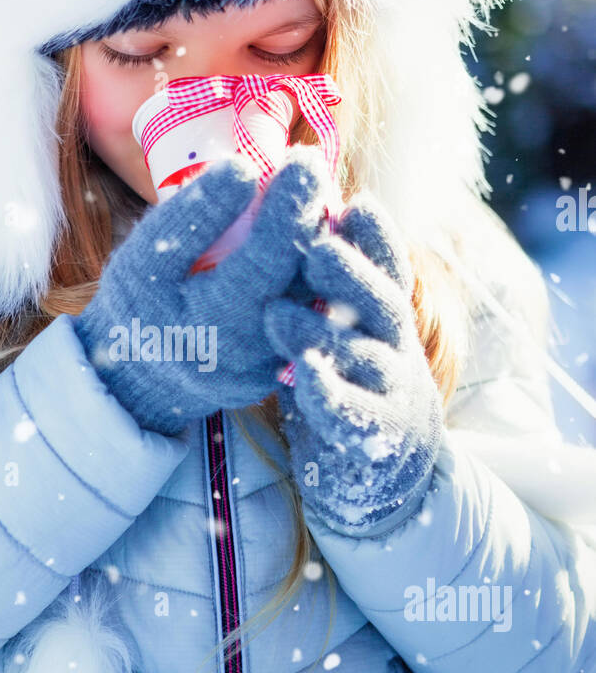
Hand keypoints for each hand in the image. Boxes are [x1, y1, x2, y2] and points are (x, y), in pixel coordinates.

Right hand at [72, 151, 332, 434]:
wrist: (141, 376)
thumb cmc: (140, 304)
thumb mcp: (145, 258)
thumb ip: (191, 217)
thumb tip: (243, 169)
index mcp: (215, 319)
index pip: (270, 255)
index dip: (292, 204)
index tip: (302, 159)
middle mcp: (258, 350)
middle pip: (307, 273)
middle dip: (314, 214)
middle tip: (309, 170)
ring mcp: (279, 363)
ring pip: (318, 293)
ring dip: (321, 240)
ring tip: (311, 198)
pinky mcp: (291, 366)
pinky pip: (316, 312)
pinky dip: (317, 270)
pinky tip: (309, 236)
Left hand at [263, 190, 443, 535]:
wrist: (384, 468)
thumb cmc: (351, 379)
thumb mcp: (344, 327)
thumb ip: (325, 287)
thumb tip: (292, 219)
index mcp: (385, 312)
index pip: (388, 266)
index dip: (376, 237)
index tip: (354, 204)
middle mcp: (394, 344)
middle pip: (382, 303)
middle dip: (352, 275)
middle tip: (317, 248)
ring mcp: (389, 390)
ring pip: (362, 356)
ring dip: (321, 333)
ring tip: (277, 314)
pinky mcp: (375, 433)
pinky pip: (352, 412)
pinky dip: (329, 394)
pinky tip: (304, 376)